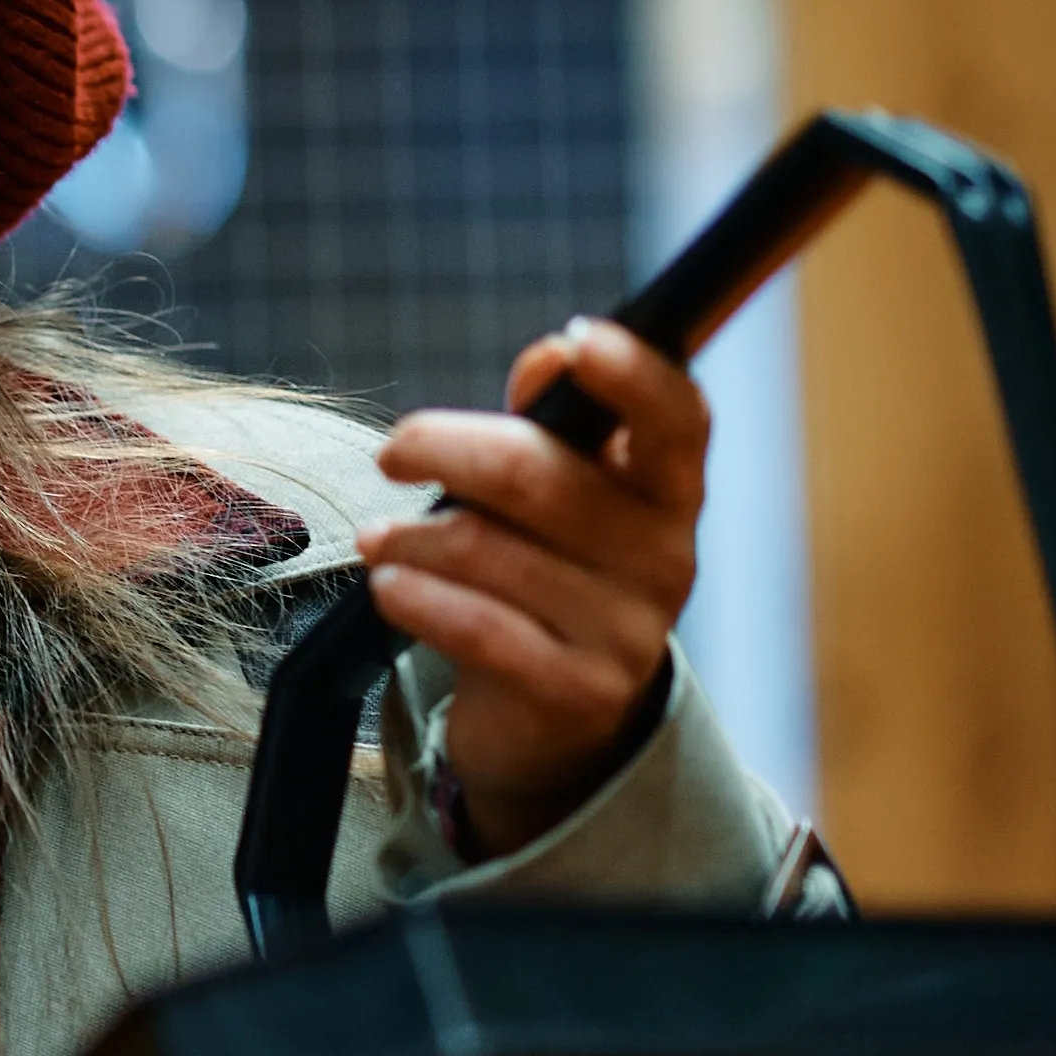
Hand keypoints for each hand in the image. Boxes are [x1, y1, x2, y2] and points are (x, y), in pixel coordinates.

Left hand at [359, 318, 709, 851]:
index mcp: (668, 489)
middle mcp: (666, 556)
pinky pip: (476, 627)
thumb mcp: (558, 491)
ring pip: (485, 550)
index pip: (677, 419)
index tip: (579, 341)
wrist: (555, 714)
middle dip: (443, 448)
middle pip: (535, 473)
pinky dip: (414, 597)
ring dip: (409, 539)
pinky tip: (390, 585)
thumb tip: (548, 360)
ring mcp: (629, 631)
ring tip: (378, 543)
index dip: (636, 374)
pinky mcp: (580, 692)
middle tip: (394, 453)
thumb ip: (551, 422)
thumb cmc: (548, 570)